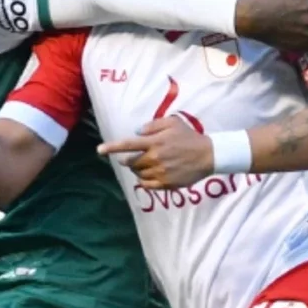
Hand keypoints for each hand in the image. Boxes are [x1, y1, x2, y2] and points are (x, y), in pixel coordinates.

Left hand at [99, 117, 214, 189]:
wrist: (208, 155)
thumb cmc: (189, 137)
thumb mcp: (172, 123)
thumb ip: (152, 125)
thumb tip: (137, 132)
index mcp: (154, 142)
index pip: (128, 145)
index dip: (111, 147)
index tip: (99, 150)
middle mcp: (155, 158)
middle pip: (130, 162)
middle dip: (127, 160)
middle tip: (133, 157)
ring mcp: (160, 172)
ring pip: (138, 174)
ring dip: (137, 169)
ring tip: (146, 164)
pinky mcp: (166, 183)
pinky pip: (146, 185)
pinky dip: (144, 180)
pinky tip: (149, 175)